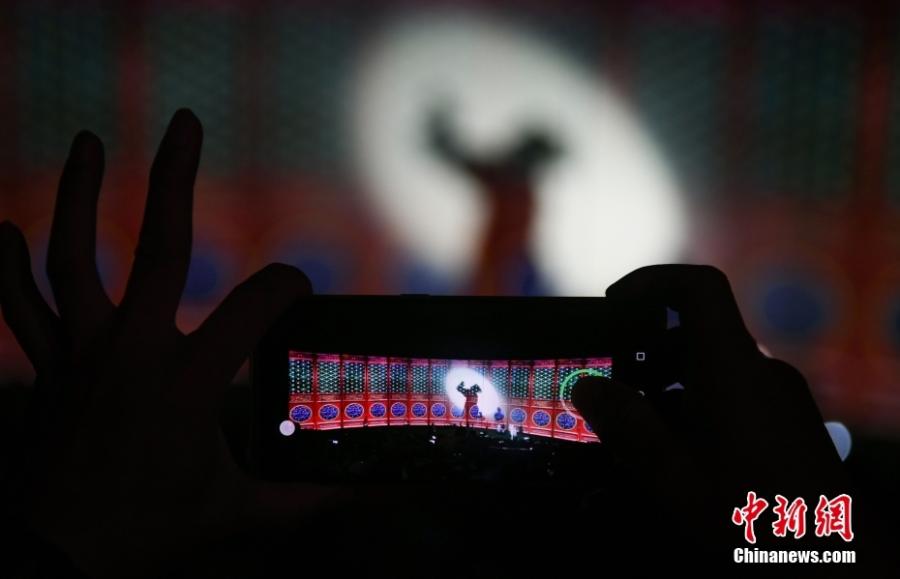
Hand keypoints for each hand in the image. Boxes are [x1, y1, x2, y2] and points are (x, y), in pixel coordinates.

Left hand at [0, 110, 331, 576]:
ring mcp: (83, 352)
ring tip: (86, 144)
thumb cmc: (147, 527)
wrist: (53, 554)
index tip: (298, 288)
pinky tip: (4, 231)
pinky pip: (22, 306)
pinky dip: (9, 268)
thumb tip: (366, 490)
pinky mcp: (50, 365)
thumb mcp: (236, 511)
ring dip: (77, 196)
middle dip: (174, 180)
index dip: (285, 286)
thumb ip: (303, 495)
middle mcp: (133, 350)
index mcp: (188, 381)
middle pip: (158, 247)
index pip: (253, 308)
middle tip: (183, 123)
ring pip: (73, 258)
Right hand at [572, 266, 846, 553]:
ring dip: (670, 382)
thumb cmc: (753, 514)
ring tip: (642, 428)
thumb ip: (624, 424)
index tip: (613, 305)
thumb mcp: (672, 474)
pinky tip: (682, 451)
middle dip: (647, 351)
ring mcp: (780, 395)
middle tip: (613, 389)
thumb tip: (584, 385)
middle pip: (697, 332)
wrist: (836, 559)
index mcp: (732, 367)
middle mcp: (761, 369)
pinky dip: (698, 403)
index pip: (697, 286)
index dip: (651, 281)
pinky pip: (735, 391)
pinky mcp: (789, 421)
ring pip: (714, 365)